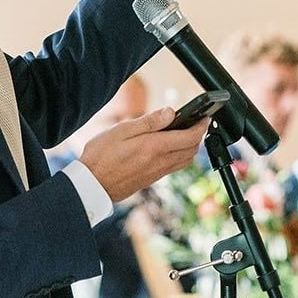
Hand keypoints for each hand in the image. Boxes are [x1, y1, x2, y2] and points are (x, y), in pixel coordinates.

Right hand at [79, 107, 208, 202]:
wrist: (92, 185)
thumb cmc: (101, 156)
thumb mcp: (122, 131)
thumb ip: (148, 122)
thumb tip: (170, 112)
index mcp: (155, 147)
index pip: (189, 137)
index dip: (201, 126)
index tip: (205, 117)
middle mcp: (160, 161)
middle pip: (192, 150)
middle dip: (199, 136)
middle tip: (198, 123)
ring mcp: (157, 172)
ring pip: (185, 160)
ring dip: (192, 147)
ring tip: (188, 134)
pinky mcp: (152, 178)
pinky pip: (175, 167)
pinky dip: (181, 156)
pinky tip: (172, 148)